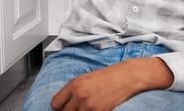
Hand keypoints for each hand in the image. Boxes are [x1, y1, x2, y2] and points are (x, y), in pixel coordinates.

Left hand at [51, 57, 173, 110]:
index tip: (65, 106)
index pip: (55, 103)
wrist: (128, 76)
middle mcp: (79, 95)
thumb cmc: (110, 75)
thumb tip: (65, 102)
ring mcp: (89, 105)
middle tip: (80, 107)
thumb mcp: (88, 77)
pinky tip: (98, 108)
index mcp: (75, 84)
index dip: (61, 106)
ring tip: (90, 106)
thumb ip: (75, 89)